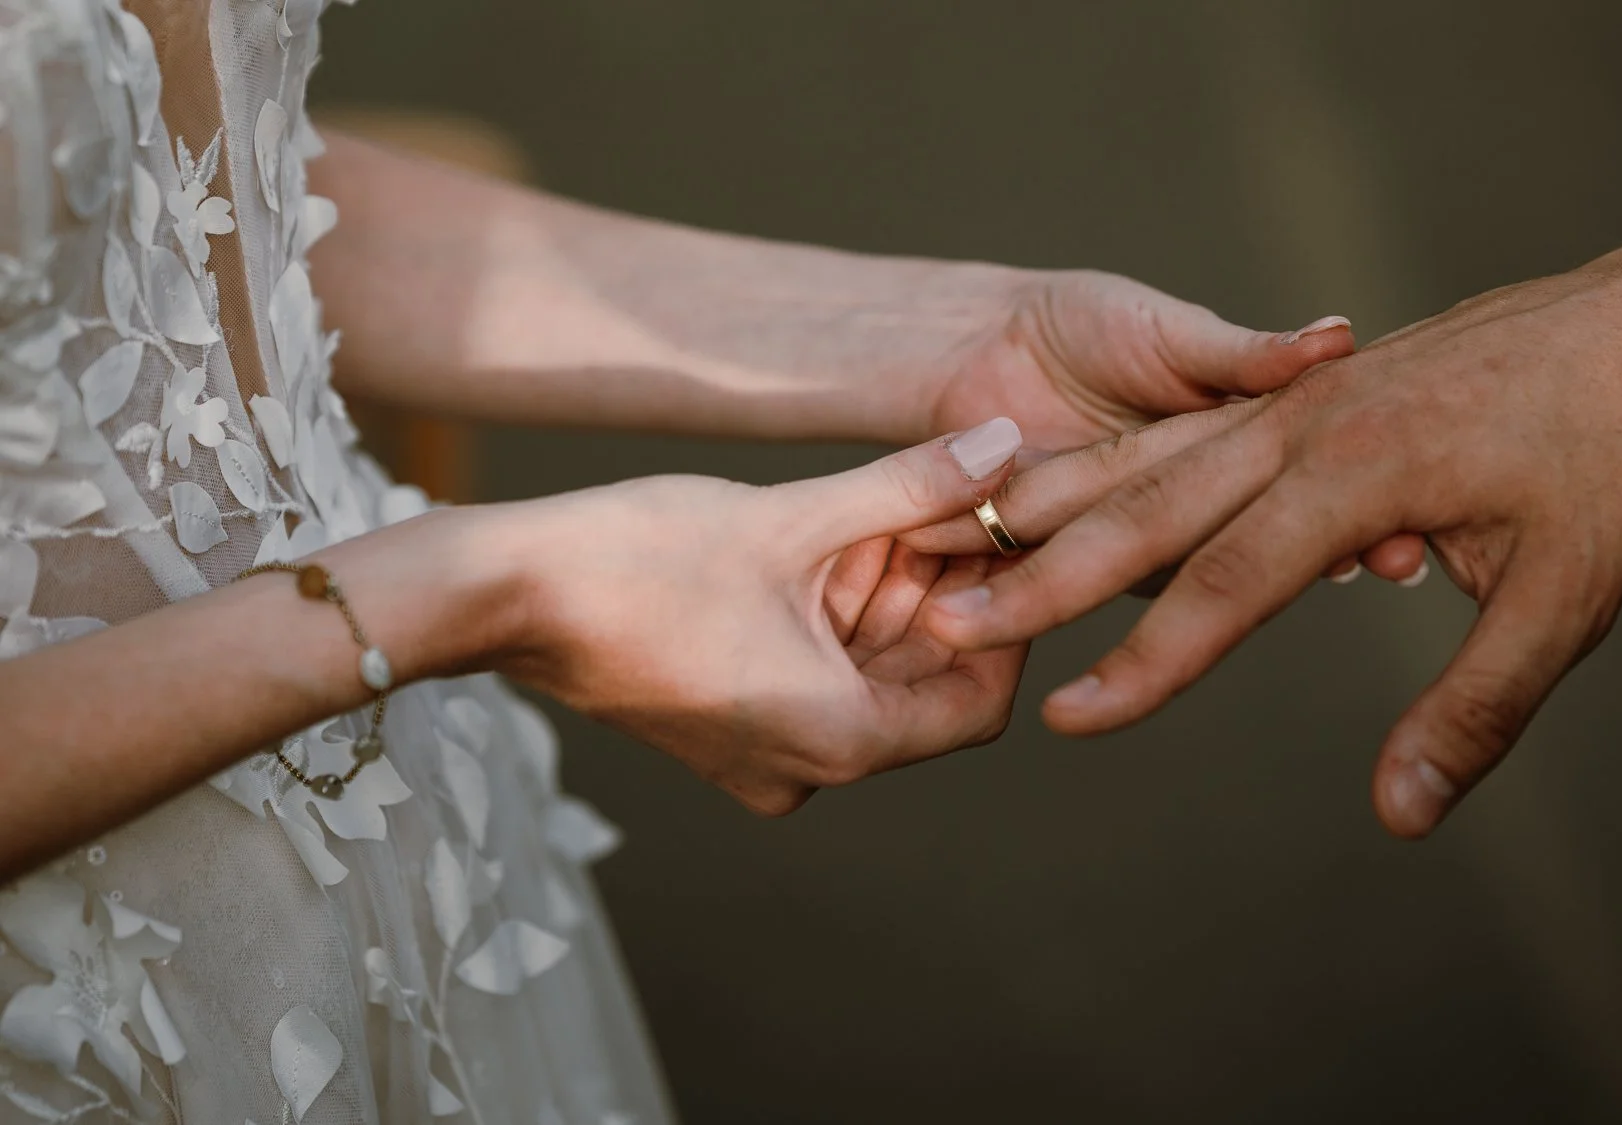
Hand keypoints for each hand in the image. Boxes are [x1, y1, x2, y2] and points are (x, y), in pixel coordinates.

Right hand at [490, 419, 1031, 814]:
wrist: (497, 593)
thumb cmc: (635, 561)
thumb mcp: (793, 518)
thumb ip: (911, 487)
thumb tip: (1004, 448)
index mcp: (838, 742)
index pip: (978, 703)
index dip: (1010, 620)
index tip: (1009, 541)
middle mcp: (806, 767)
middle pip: (922, 684)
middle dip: (944, 593)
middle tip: (959, 503)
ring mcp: (762, 751)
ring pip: (868, 673)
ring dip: (889, 594)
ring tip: (900, 503)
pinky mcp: (727, 725)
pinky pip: (815, 673)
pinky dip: (837, 612)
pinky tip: (841, 534)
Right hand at [913, 239, 1621, 837]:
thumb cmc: (1600, 462)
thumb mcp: (1566, 600)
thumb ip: (1474, 707)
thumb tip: (1400, 813)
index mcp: (1362, 473)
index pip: (1228, 585)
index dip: (1146, 662)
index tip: (1070, 718)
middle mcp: (1305, 427)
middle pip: (1149, 509)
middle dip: (1045, 575)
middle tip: (950, 621)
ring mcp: (1290, 400)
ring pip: (1145, 457)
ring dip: (1050, 509)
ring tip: (957, 545)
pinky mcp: (1292, 392)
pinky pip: (1175, 429)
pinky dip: (1099, 464)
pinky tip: (1045, 491)